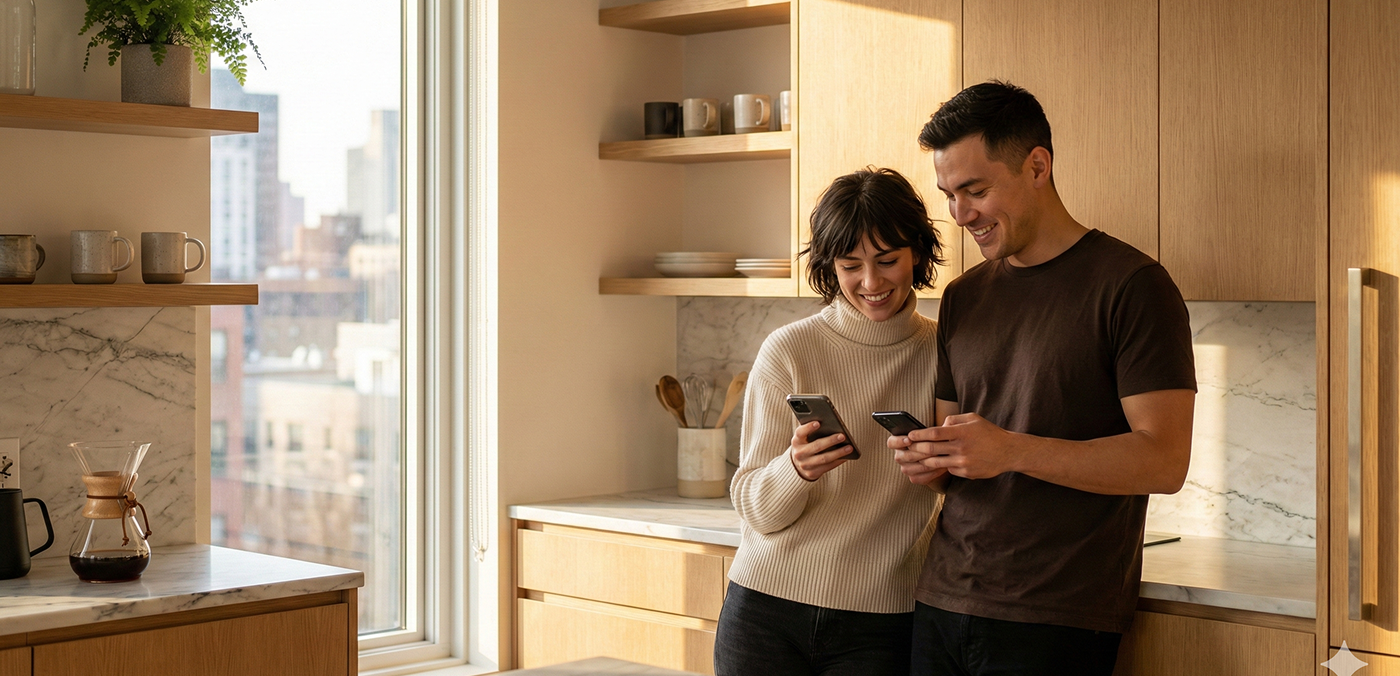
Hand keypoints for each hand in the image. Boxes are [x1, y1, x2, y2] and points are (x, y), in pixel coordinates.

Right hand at [790, 421, 851, 480]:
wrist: (798, 465)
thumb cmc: (806, 445)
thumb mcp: (805, 438)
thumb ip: (813, 432)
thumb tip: (832, 426)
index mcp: (796, 440)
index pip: (800, 432)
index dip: (808, 427)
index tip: (818, 423)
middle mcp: (799, 453)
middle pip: (816, 446)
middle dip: (830, 441)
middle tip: (842, 436)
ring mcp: (805, 464)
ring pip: (824, 458)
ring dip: (838, 453)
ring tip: (849, 447)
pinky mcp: (812, 473)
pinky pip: (827, 467)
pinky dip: (838, 461)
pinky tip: (846, 457)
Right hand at [888, 433, 948, 485]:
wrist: (940, 454)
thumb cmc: (932, 439)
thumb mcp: (928, 432)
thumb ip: (925, 430)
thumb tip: (931, 429)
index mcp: (897, 443)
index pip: (892, 443)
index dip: (899, 441)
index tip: (909, 440)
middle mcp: (899, 456)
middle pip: (906, 456)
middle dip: (921, 452)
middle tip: (934, 448)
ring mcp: (906, 469)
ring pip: (914, 468)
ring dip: (928, 462)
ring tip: (941, 457)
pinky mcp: (914, 478)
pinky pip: (922, 478)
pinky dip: (933, 472)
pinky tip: (942, 466)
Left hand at [903, 412, 1020, 479]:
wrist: (1008, 452)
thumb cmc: (989, 433)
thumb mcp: (973, 419)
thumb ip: (954, 420)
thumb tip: (939, 425)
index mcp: (962, 432)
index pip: (935, 433)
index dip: (920, 434)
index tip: (910, 435)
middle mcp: (961, 448)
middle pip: (931, 449)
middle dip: (916, 449)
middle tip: (906, 448)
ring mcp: (964, 462)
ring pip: (936, 462)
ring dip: (923, 460)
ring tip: (916, 457)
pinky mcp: (966, 473)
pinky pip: (948, 469)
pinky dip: (942, 465)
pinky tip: (938, 462)